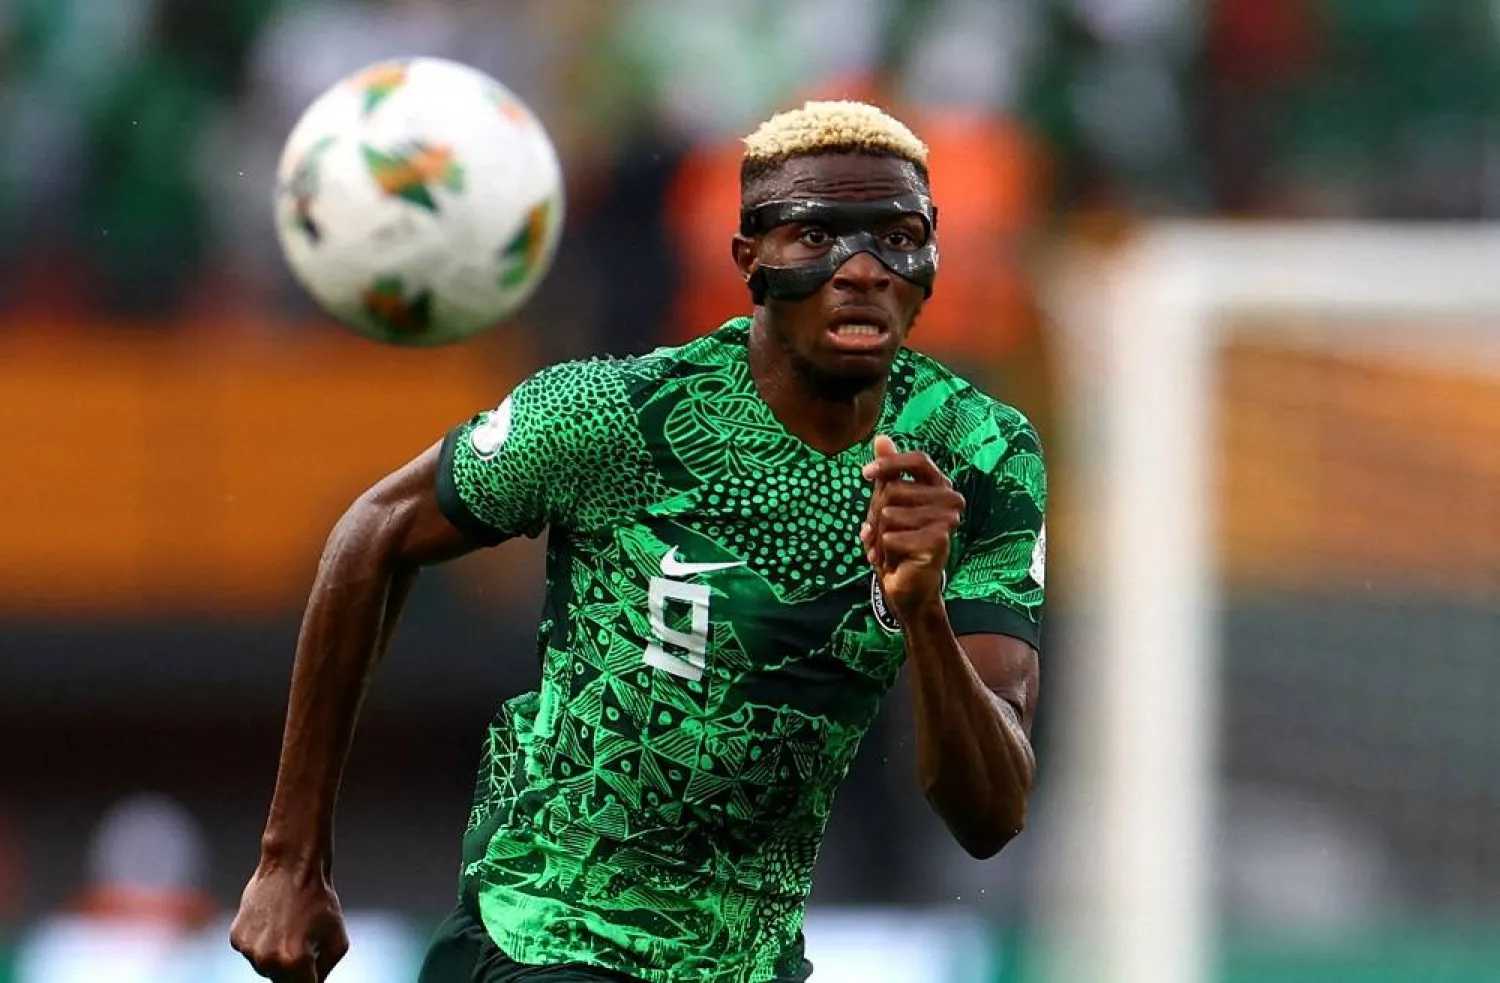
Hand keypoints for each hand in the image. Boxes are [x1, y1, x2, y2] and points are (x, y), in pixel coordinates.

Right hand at [230, 861, 348, 981]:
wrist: (292, 867)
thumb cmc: (319, 901)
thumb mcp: (337, 940)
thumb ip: (325, 971)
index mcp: (294, 962)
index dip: (310, 979)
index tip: (309, 969)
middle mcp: (267, 960)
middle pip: (282, 982)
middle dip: (294, 970)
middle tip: (303, 941)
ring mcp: (248, 950)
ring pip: (265, 968)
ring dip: (276, 956)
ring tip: (288, 928)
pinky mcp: (236, 938)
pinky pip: (252, 952)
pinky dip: (261, 944)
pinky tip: (273, 923)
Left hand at [859, 434, 963, 614]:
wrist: (908, 586)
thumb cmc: (899, 541)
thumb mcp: (888, 503)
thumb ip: (888, 472)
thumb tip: (881, 436)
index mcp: (939, 485)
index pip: (917, 460)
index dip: (890, 464)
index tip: (865, 473)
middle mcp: (949, 500)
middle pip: (894, 490)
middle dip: (876, 515)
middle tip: (880, 534)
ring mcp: (947, 521)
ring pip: (889, 514)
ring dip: (879, 536)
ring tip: (888, 549)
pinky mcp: (937, 543)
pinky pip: (891, 536)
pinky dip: (884, 551)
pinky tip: (894, 561)